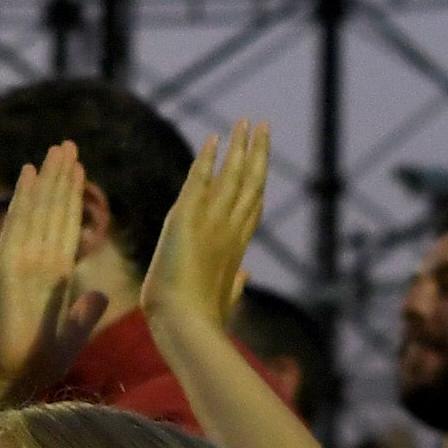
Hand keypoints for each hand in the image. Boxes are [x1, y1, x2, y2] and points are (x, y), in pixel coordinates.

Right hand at [0, 140, 109, 394]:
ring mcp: (20, 259)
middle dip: (62, 177)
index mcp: (54, 274)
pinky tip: (29, 172)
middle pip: (52, 209)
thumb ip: (86, 311)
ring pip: (38, 209)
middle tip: (69, 144)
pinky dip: (23, 197)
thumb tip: (100, 293)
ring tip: (57, 149)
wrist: (13, 373)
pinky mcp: (7, 264)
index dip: (73, 197)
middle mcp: (36, 260)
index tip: (81, 170)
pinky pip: (17, 223)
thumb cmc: (39, 359)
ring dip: (48, 178)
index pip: (66, 226)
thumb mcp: (74, 332)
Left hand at [140, 117, 268, 342]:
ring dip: (238, 146)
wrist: (185, 326)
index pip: (252, 206)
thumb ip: (236, 285)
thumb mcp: (222, 299)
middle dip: (257, 152)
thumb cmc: (200, 321)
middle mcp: (230, 230)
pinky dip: (206, 159)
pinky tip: (213, 138)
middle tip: (263, 125)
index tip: (261, 159)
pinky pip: (199, 181)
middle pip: (251, 182)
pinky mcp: (187, 218)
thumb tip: (246, 276)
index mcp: (236, 248)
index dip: (259, 180)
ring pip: (232, 176)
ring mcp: (212, 222)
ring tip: (245, 121)